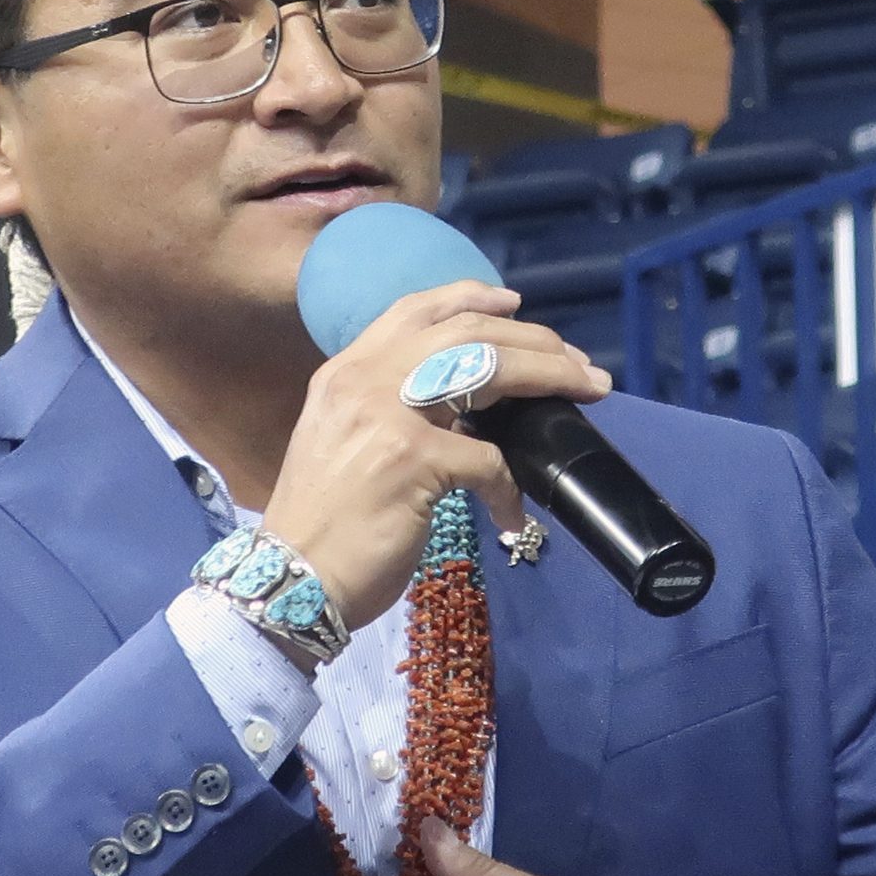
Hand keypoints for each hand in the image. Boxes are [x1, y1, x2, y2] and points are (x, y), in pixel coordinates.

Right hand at [262, 281, 608, 628]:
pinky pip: (489, 459)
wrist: (290, 579)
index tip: (515, 302)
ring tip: (586, 390)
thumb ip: (386, 408)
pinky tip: (512, 515)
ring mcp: (388, 415)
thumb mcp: (343, 442)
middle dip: (535, 339)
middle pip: (467, 332)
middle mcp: (364, 379)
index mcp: (346, 372)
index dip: (471, 296)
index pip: (414, 309)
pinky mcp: (413, 460)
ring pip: (491, 370)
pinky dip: (511, 487)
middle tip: (578, 361)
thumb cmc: (320, 522)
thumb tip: (461, 403)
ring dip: (549, 375)